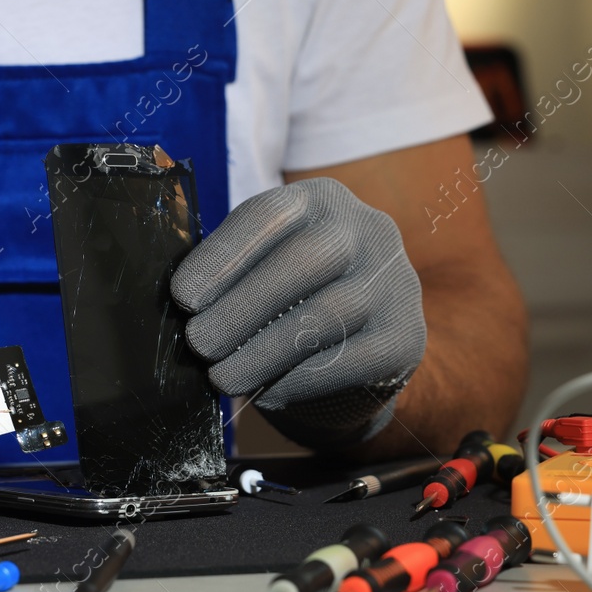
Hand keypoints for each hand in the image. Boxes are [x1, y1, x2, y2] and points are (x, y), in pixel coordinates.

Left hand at [170, 176, 424, 447]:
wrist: (360, 344)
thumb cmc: (292, 296)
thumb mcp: (266, 264)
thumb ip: (233, 272)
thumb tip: (185, 304)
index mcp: (321, 199)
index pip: (270, 214)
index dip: (223, 256)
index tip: (184, 297)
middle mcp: (368, 230)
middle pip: (305, 261)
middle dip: (243, 306)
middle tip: (199, 342)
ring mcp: (397, 282)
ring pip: (327, 315)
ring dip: (264, 351)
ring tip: (222, 376)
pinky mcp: (407, 336)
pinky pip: (352, 360)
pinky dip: (301, 379)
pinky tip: (268, 392)